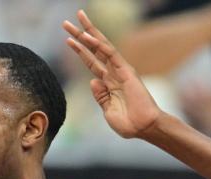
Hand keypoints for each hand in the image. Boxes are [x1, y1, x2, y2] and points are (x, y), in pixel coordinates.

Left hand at [63, 10, 162, 138]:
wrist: (144, 128)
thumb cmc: (129, 123)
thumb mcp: (108, 110)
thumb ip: (100, 96)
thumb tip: (92, 81)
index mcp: (108, 82)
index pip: (91, 61)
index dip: (79, 50)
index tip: (68, 39)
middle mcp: (113, 73)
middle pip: (93, 49)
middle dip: (80, 35)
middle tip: (66, 23)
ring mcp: (120, 70)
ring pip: (101, 46)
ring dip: (88, 32)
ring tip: (77, 18)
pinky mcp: (126, 70)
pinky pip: (110, 54)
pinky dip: (99, 44)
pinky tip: (87, 36)